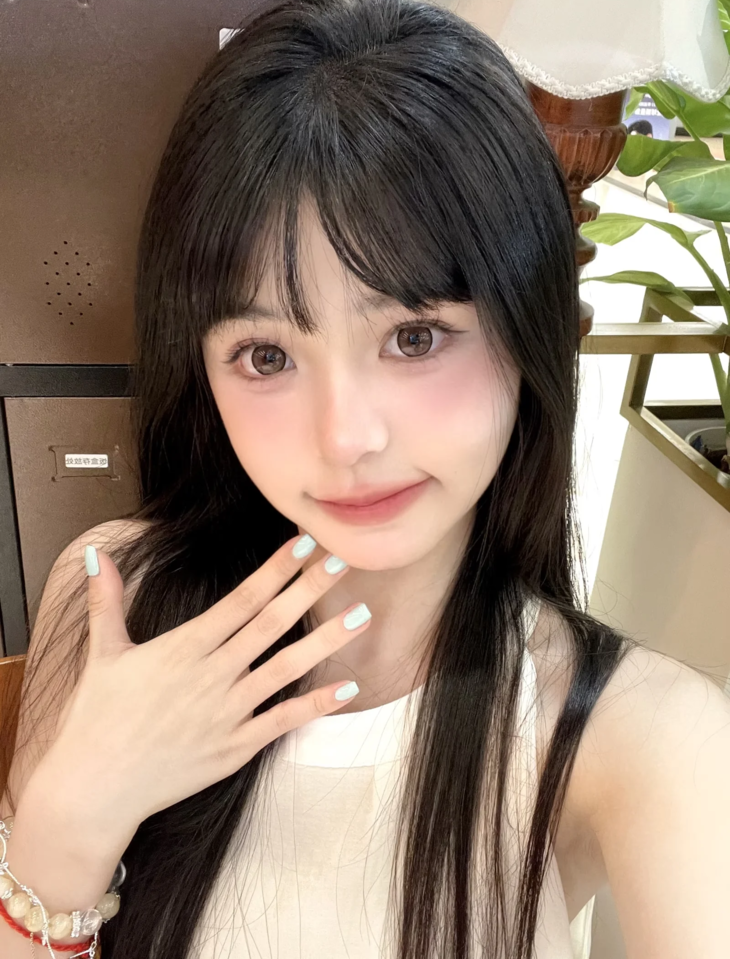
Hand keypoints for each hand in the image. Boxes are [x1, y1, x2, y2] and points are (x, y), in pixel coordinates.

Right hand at [42, 535, 369, 828]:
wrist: (94, 789)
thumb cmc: (97, 718)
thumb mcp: (103, 653)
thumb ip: (106, 600)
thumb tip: (97, 554)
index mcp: (184, 647)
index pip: (241, 599)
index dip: (276, 570)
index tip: (305, 544)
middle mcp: (212, 675)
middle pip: (270, 624)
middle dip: (308, 590)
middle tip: (343, 561)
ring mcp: (227, 713)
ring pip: (287, 669)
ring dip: (326, 640)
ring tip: (361, 615)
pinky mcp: (235, 748)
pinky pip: (282, 722)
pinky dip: (316, 705)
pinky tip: (347, 687)